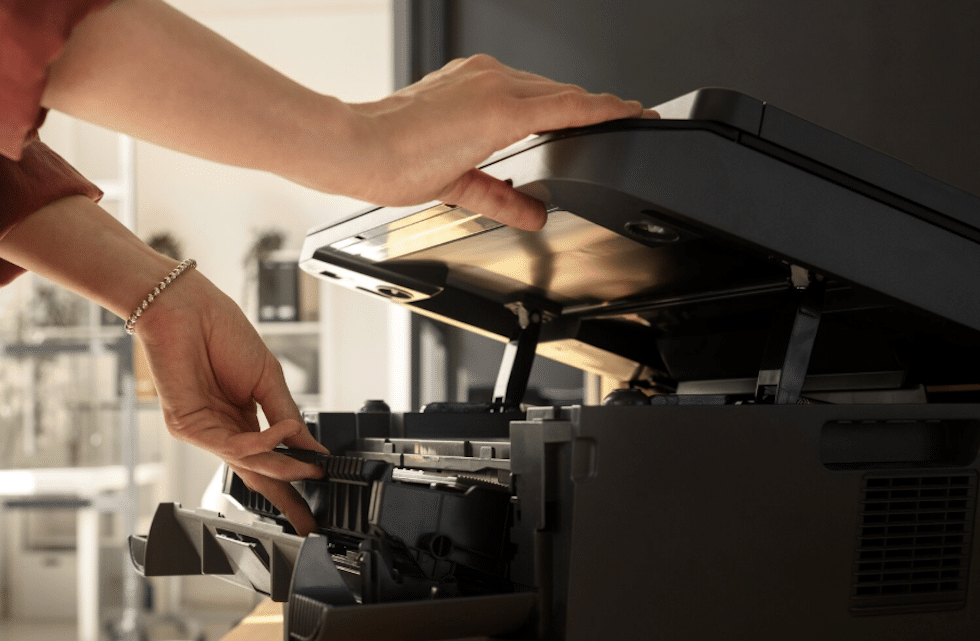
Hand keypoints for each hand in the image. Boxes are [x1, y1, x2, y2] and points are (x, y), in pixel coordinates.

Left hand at [0, 196, 325, 534]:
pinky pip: (231, 445)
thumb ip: (288, 416)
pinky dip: (261, 443)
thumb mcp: (267, 378)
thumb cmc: (220, 331)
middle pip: (257, 473)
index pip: (271, 458)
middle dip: (284, 498)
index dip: (294, 480)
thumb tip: (312, 446)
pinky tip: (281, 434)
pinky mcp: (189, 427)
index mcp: (244, 417)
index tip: (317, 497)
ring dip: (281, 466)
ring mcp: (205, 431)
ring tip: (308, 467)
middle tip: (308, 521)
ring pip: (247, 462)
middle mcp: (224, 429)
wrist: (185, 307)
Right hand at [47, 3, 653, 231]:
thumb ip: (499, 196)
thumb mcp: (454, 183)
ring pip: (565, 95)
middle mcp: (485, 78)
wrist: (356, 150)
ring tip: (635, 119)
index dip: (571, 109)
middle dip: (591, 111)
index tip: (598, 116)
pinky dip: (599, 112)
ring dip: (601, 110)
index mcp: (469, 90)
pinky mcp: (501, 105)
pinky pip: (565, 107)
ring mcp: (495, 86)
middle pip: (556, 93)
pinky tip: (624, 118)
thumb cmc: (384, 160)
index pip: (534, 96)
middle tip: (629, 120)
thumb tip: (530, 213)